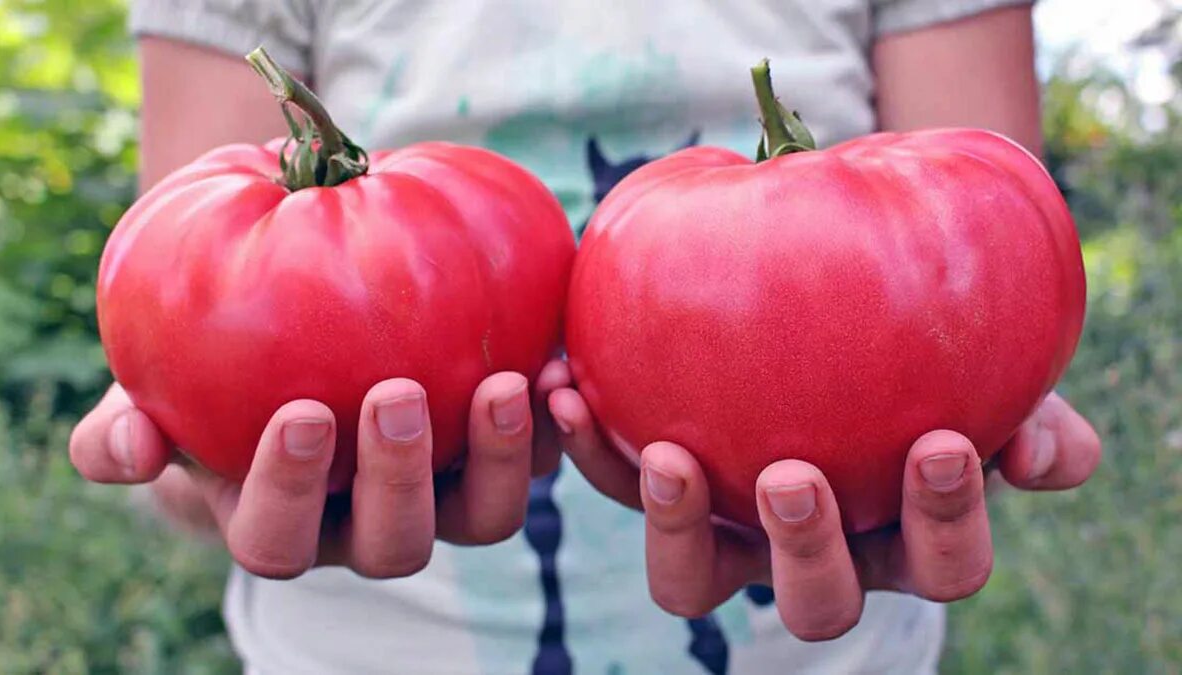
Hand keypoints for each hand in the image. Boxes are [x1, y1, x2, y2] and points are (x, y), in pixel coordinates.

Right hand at [68, 360, 570, 578]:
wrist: (283, 329)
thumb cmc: (205, 365)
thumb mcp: (147, 388)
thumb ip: (127, 425)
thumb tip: (122, 449)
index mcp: (277, 521)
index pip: (277, 538)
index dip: (288, 490)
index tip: (302, 413)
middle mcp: (363, 525)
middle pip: (393, 543)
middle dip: (398, 477)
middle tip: (400, 393)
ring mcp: (436, 497)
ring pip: (481, 518)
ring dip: (497, 460)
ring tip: (505, 383)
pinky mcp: (490, 456)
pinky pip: (533, 457)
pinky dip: (550, 421)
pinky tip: (556, 356)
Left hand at [550, 389, 1100, 640]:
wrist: (816, 303)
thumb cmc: (912, 345)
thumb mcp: (976, 364)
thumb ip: (1022, 407)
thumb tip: (1056, 455)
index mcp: (903, 537)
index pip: (943, 563)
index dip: (947, 521)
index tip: (938, 441)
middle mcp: (814, 556)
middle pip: (816, 604)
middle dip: (806, 550)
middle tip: (790, 475)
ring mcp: (730, 536)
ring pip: (695, 583)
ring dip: (678, 527)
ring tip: (664, 454)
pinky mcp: (658, 494)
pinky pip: (616, 484)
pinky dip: (591, 445)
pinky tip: (567, 382)